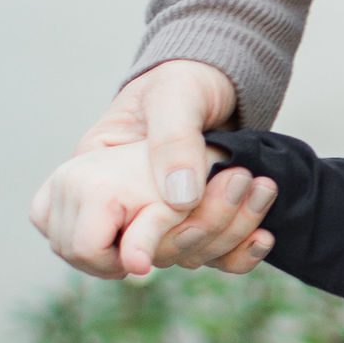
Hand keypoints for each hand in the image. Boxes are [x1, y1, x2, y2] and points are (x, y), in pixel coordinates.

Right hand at [29, 59, 270, 279]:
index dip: (123, 248)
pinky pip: (203, 261)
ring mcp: (147, 220)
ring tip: (259, 189)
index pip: (81, 244)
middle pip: (130, 263)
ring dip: (221, 238)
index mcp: (88, 178)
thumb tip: (180, 200)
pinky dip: (236, 254)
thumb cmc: (185, 79)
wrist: (221, 82)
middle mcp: (111, 208)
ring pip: (173, 262)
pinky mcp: (183, 227)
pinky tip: (262, 234)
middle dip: (185, 239)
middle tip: (227, 190)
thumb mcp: (177, 96)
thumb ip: (173, 141)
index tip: (175, 216)